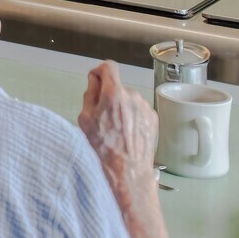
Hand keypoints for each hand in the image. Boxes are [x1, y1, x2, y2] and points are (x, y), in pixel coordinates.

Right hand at [78, 61, 168, 237]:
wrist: (127, 171)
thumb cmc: (104, 148)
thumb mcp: (85, 119)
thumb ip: (90, 94)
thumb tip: (94, 82)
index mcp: (114, 94)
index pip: (108, 66)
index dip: (99, 72)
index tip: (96, 80)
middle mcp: (133, 97)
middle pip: (118, 85)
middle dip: (109, 94)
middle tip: (101, 114)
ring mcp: (145, 108)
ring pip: (129, 98)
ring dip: (122, 106)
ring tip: (115, 128)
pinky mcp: (153, 118)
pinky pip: (139, 110)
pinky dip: (132, 116)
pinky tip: (126, 133)